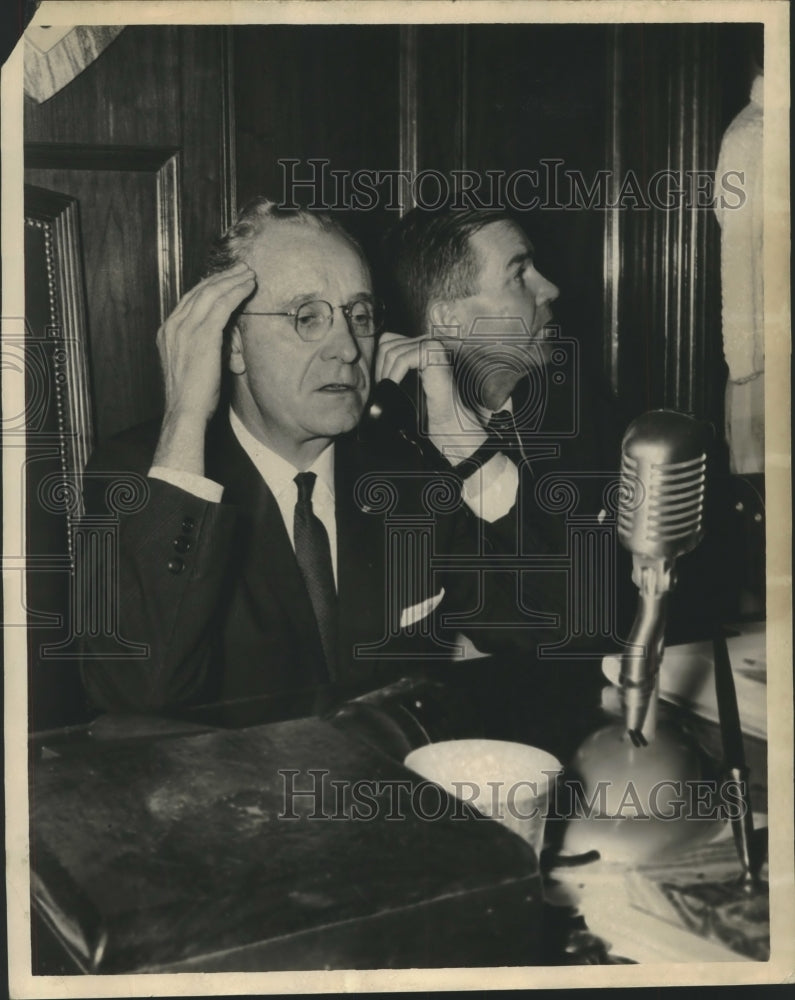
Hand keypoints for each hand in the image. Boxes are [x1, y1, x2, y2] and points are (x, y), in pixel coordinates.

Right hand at [152, 262, 255, 473]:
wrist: (186, 412)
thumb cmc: (194, 396)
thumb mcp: (193, 365)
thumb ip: (201, 346)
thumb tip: (219, 339)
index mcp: (168, 332)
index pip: (190, 300)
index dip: (210, 286)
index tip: (226, 279)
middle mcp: (173, 326)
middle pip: (200, 291)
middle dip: (222, 277)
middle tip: (241, 268)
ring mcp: (185, 328)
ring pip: (212, 293)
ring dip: (232, 280)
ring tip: (249, 273)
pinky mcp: (202, 335)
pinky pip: (222, 305)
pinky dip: (236, 292)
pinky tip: (248, 287)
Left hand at [374, 332, 485, 460]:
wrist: (446, 418)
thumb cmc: (425, 403)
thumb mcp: (403, 380)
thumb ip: (391, 366)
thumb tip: (365, 364)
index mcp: (420, 343)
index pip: (387, 341)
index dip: (380, 362)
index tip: (381, 382)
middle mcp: (427, 339)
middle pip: (387, 344)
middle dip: (381, 368)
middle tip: (384, 387)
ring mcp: (432, 344)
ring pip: (393, 352)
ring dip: (387, 374)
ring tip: (390, 389)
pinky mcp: (434, 352)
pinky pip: (403, 360)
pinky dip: (394, 375)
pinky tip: (396, 386)